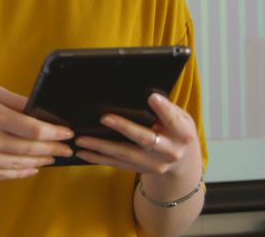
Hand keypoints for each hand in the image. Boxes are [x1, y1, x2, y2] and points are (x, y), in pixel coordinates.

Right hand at [0, 86, 74, 180]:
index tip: (67, 134)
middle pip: (29, 149)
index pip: (33, 129)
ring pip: (18, 164)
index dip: (54, 134)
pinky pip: (3, 174)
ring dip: (39, 161)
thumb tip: (46, 111)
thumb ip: (18, 101)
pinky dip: (21, 172)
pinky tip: (32, 167)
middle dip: (52, 150)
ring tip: (51, 157)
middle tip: (66, 150)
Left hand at [74, 93, 201, 176]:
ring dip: (101, 147)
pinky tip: (82, 152)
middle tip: (104, 118)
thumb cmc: (176, 130)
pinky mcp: (140, 169)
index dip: (163, 109)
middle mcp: (169, 151)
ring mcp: (154, 163)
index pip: (173, 120)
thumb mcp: (180, 117)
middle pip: (144, 139)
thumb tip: (145, 94)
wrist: (182, 160)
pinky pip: (116, 164)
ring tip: (81, 139)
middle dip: (124, 128)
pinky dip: (98, 158)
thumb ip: (166, 109)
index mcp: (182, 133)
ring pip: (124, 154)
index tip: (152, 97)